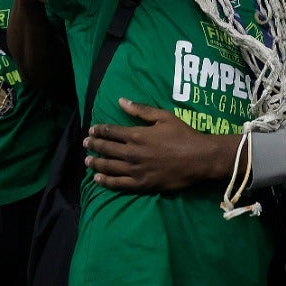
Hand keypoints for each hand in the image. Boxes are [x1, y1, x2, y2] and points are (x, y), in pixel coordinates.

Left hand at [84, 99, 236, 191]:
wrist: (199, 159)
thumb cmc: (183, 135)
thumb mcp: (163, 116)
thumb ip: (141, 110)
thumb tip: (121, 101)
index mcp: (137, 135)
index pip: (111, 132)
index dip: (99, 130)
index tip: (91, 130)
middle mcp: (132, 153)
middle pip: (107, 149)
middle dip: (94, 145)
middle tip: (85, 143)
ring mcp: (136, 170)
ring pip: (109, 167)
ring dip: (96, 162)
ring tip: (87, 160)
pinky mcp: (142, 184)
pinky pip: (119, 184)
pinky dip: (106, 181)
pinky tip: (98, 179)